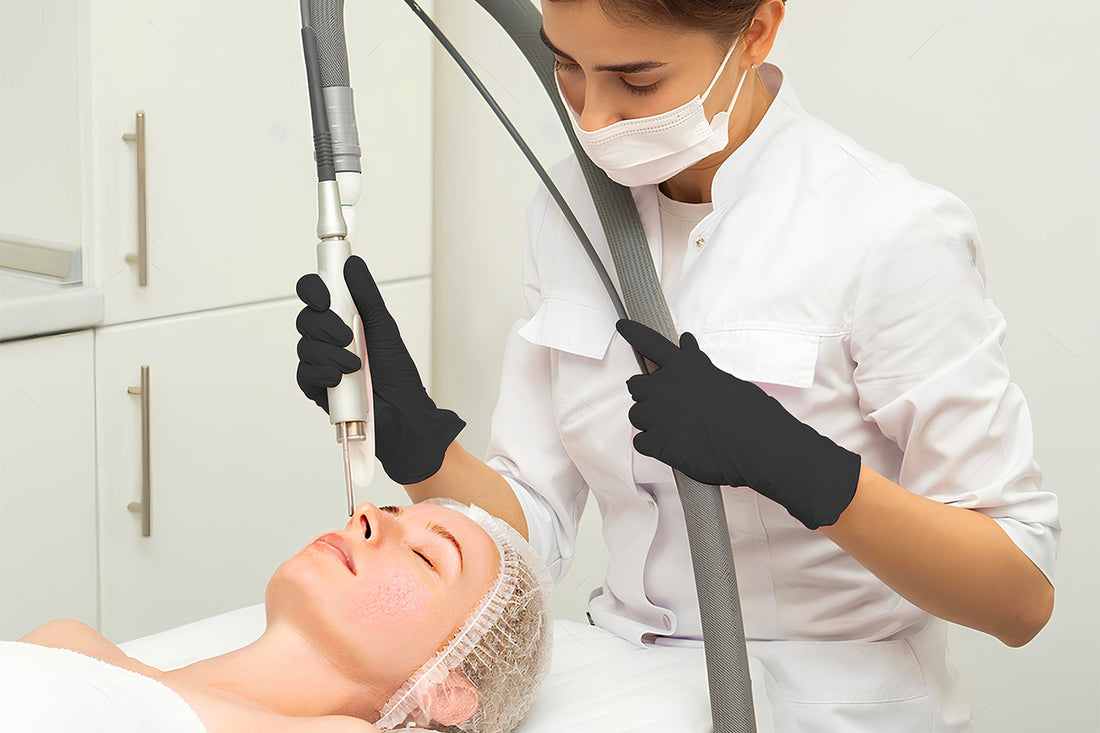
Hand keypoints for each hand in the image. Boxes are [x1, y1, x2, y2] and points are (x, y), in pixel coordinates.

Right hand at [295, 256, 464, 483]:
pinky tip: (341, 379)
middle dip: (325, 325)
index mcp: (343, 319)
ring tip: (355, 365)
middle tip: (347, 336)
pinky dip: (324, 373)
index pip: (316, 295)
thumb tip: (352, 264)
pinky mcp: (316, 387)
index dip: (313, 290)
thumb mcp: (384, 328)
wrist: (403, 411)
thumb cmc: (397, 372)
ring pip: (305, 346)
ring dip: (331, 353)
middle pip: (306, 318)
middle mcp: (328, 339)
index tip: (324, 296)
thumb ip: (367, 296)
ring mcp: (320, 363)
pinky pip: (305, 373)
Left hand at [616, 319, 860, 529]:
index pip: (651, 343)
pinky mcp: (657, 443)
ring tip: (679, 430)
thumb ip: (697, 364)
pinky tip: (675, 446)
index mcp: (683, 367)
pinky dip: (653, 445)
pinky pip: (641, 442)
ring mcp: (658, 415)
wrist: (759, 445)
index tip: (622, 326)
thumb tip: (686, 344)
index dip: (634, 333)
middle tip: (670, 406)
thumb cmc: (751, 412)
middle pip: (636, 385)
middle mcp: (665, 387)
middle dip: (649, 394)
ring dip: (651, 422)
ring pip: (637, 415)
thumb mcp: (722, 379)